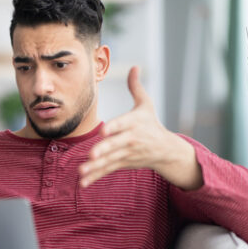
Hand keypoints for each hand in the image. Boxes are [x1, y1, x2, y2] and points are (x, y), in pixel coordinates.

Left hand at [79, 66, 202, 189]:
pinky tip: (82, 183)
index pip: (123, 124)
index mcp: (134, 123)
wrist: (166, 150)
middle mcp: (130, 139)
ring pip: (109, 160)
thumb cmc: (151, 124)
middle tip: (92, 155)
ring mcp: (126, 153)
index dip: (114, 127)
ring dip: (95, 167)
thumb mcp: (146, 105)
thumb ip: (136, 87)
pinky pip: (107, 170)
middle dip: (104, 150)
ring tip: (81, 171)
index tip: (104, 131)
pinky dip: (95, 177)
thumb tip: (134, 66)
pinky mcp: (122, 164)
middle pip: (115, 145)